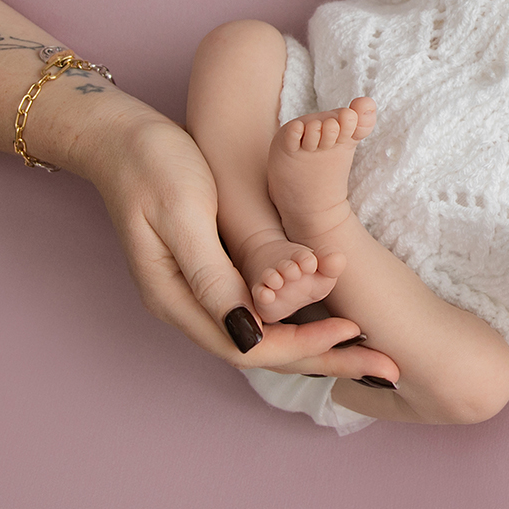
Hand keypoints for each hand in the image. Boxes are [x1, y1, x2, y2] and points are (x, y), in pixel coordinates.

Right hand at [86, 99, 399, 383]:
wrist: (123, 139)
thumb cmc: (153, 168)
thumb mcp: (185, 215)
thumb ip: (212, 276)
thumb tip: (246, 333)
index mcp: (178, 300)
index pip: (252, 347)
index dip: (305, 346)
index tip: (354, 334)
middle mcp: (191, 307)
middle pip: (266, 351)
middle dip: (326, 360)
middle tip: (384, 368)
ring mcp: (201, 294)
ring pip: (267, 334)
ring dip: (316, 343)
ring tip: (369, 346)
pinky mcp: (214, 274)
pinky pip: (262, 309)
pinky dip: (300, 316)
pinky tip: (332, 314)